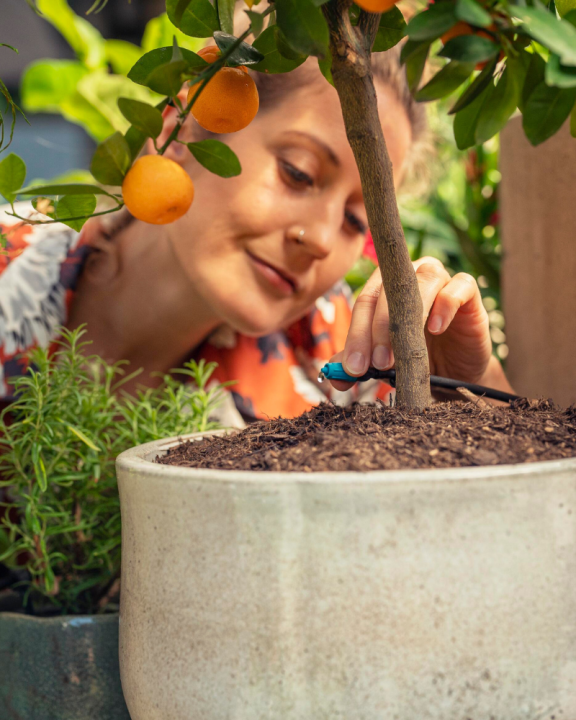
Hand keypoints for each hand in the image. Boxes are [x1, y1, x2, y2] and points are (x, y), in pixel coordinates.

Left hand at [330, 257, 492, 390]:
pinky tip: (435, 328)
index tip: (353, 369)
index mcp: (384, 288)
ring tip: (403, 353)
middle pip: (388, 291)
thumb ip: (358, 366)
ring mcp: (441, 278)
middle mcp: (410, 276)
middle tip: (376, 364)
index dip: (356, 335)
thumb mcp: (383, 365)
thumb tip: (334, 376)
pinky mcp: (469, 290)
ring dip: (409, 318)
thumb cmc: (415, 360)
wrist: (456, 373)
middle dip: (377, 330)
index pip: (364, 302)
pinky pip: (459, 285)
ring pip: (422, 282)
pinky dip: (445, 304)